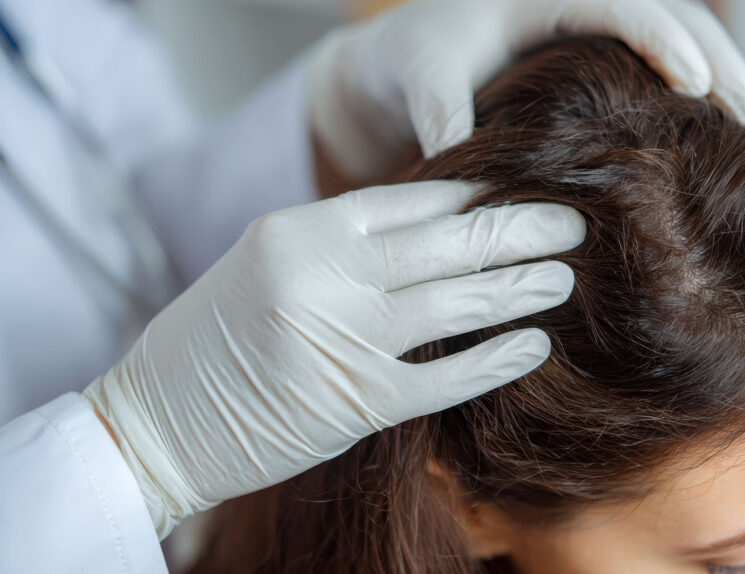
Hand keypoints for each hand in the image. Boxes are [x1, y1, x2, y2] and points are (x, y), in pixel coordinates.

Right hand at [85, 181, 584, 537]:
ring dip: (519, 288)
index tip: (519, 191)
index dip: (476, 195)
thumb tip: (437, 228)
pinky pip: (446, 378)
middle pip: (449, 243)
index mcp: (301, 230)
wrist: (154, 420)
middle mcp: (324, 276)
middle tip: (571, 225)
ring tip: (562, 277)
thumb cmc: (216, 338)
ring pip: (457, 304)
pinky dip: (496, 359)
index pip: (412, 198)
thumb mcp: (269, 262)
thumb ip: (344, 244)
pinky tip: (534, 345)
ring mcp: (342, 341)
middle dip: (519, 232)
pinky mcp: (357, 405)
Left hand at [310, 0, 744, 183]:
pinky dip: (706, 77)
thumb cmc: (410, 65)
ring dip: (723, 69)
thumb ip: (439, 110)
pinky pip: (664, 58)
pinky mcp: (601, 56)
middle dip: (716, 59)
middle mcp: (580, 3)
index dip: (663, 40)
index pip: (619, 5)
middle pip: (668, 15)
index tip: (699, 84)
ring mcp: (595, 28)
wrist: (403, 64)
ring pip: (678, 35)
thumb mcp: (420, 79)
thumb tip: (457, 154)